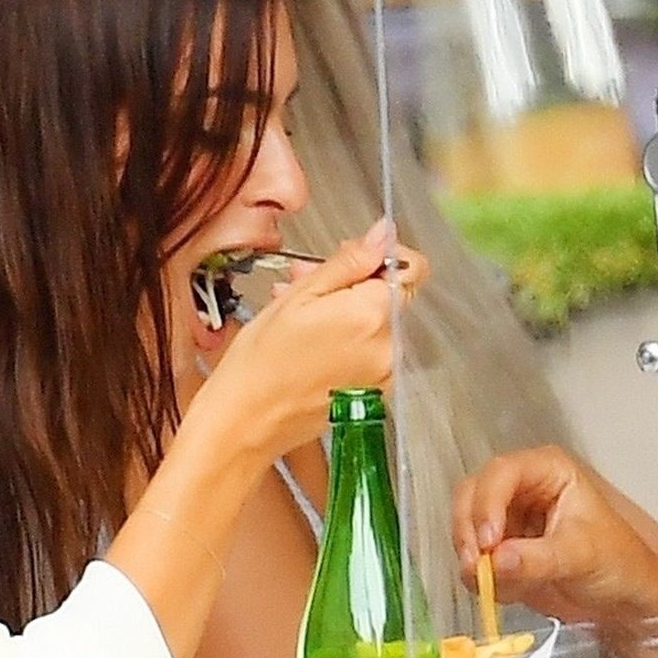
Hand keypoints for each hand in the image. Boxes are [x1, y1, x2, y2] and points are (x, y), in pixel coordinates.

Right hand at [194, 220, 419, 462]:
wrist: (246, 422)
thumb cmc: (262, 361)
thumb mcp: (299, 295)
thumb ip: (349, 262)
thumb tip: (382, 235)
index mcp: (373, 314)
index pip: (410, 268)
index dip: (381, 256)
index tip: (352, 257)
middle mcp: (389, 346)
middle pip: (389, 296)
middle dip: (353, 283)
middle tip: (308, 280)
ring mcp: (383, 374)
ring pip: (377, 323)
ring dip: (345, 310)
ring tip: (298, 313)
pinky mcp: (373, 394)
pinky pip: (369, 352)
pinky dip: (346, 340)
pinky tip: (309, 340)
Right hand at [451, 446, 657, 630]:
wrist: (624, 599)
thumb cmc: (617, 563)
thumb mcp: (581, 556)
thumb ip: (537, 558)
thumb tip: (496, 560)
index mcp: (546, 471)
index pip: (501, 473)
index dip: (487, 504)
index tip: (488, 542)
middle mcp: (520, 488)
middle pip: (472, 494)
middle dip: (469, 531)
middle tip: (475, 565)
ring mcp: (506, 517)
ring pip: (465, 525)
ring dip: (469, 556)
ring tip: (487, 583)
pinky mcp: (498, 547)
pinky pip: (472, 557)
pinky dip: (478, 575)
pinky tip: (502, 591)